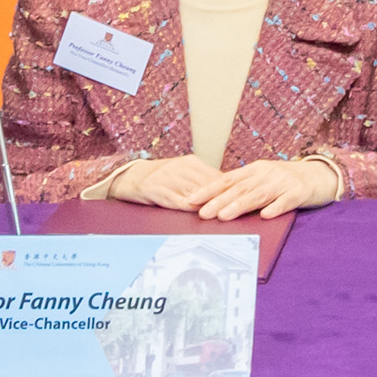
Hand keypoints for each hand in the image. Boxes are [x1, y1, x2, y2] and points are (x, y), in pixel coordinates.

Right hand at [106, 155, 227, 209]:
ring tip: (223, 213)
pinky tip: (198, 214)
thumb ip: (203, 181)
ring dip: (209, 204)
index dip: (230, 189)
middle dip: (223, 198)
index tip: (245, 198)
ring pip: (194, 193)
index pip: (216, 177)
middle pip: (208, 185)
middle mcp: (180, 167)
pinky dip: (188, 207)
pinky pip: (175, 199)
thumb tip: (229, 190)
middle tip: (239, 208)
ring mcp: (168, 177)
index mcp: (191, 162)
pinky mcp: (155, 189)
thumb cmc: (162, 178)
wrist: (130, 176)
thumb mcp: (183, 174)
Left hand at [193, 159, 341, 219]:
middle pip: (240, 188)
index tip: (191, 199)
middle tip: (202, 212)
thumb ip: (246, 187)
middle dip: (219, 200)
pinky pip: (286, 201)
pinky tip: (264, 216)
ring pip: (258, 195)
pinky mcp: (300, 192)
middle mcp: (267, 174)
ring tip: (223, 216)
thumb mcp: (265, 178)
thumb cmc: (288, 180)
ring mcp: (284, 182)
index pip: (228, 179)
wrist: (321, 175)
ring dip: (240, 205)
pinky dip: (275, 208)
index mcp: (256, 170)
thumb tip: (218, 201)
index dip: (209, 189)